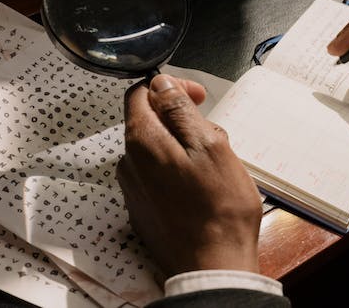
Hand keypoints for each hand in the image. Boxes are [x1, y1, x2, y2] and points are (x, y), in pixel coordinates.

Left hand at [117, 75, 262, 277]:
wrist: (213, 265)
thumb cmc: (219, 207)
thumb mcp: (209, 145)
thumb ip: (179, 110)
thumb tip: (161, 84)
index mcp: (142, 142)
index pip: (141, 93)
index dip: (171, 88)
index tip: (198, 98)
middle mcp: (128, 163)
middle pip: (150, 121)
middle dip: (182, 120)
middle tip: (215, 136)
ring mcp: (134, 189)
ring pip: (158, 148)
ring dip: (184, 146)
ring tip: (213, 165)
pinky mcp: (143, 208)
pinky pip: (158, 174)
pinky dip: (178, 169)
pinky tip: (202, 186)